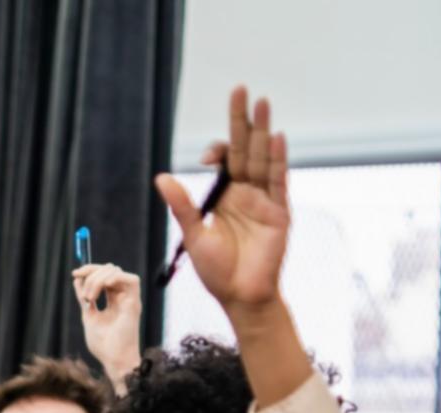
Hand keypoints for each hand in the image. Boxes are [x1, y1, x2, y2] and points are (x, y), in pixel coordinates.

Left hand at [70, 263, 141, 384]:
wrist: (114, 359)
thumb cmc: (103, 344)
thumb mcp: (88, 316)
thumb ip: (84, 298)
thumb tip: (77, 280)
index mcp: (113, 300)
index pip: (103, 275)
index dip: (89, 270)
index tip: (75, 274)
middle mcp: (122, 297)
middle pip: (109, 269)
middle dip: (91, 273)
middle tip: (84, 295)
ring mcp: (129, 299)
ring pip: (116, 271)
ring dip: (98, 279)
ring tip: (90, 299)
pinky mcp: (135, 302)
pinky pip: (131, 279)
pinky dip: (114, 278)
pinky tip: (103, 288)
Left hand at [154, 86, 288, 311]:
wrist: (241, 296)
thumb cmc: (217, 270)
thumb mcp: (194, 234)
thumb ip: (182, 205)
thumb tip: (161, 177)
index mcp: (225, 196)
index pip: (225, 160)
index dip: (217, 149)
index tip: (207, 155)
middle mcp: (246, 193)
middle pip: (245, 149)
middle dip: (242, 121)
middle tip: (240, 90)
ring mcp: (264, 200)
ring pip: (263, 158)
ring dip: (262, 131)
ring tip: (262, 102)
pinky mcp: (279, 212)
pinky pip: (278, 182)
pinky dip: (277, 160)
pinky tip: (276, 137)